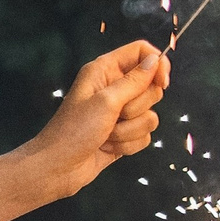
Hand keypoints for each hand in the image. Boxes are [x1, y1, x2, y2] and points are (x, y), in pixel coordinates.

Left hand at [22, 41, 168, 197]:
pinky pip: (145, 135)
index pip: (141, 52)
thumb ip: (134, 80)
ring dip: (130, 130)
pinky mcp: (124, 135)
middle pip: (152, 87)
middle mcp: (113, 88)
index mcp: (104, 71)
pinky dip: (128, 144)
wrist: (57, 168)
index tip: (162, 83)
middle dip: (137, 107)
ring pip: (150, 115)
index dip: (157, 64)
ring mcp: (119, 113)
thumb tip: (156, 60)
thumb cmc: (73, 131)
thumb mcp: (105, 101)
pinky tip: (108, 147)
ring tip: (106, 135)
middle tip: (115, 115)